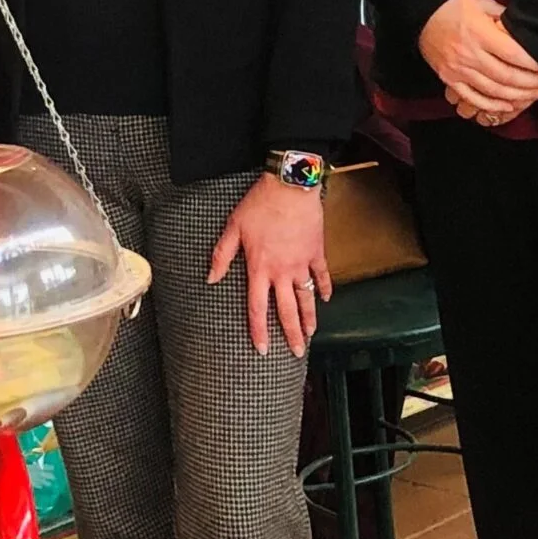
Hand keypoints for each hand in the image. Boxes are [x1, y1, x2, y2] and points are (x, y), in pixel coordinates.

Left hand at [208, 176, 330, 357]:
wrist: (290, 186)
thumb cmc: (260, 204)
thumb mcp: (234, 227)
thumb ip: (221, 255)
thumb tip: (211, 278)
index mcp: (260, 268)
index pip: (258, 308)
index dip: (259, 330)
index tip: (262, 349)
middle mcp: (282, 271)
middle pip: (288, 311)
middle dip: (291, 334)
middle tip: (296, 352)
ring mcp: (302, 263)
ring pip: (307, 298)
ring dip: (310, 318)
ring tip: (311, 334)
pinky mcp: (316, 252)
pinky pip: (322, 275)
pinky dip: (324, 288)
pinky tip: (326, 299)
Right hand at [419, 0, 537, 123]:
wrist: (420, 14)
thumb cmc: (451, 6)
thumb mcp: (480, 2)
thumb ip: (503, 16)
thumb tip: (522, 28)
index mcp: (479, 33)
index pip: (513, 54)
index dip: (534, 65)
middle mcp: (469, 54)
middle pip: (506, 76)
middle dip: (531, 83)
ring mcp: (458, 69)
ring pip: (492, 90)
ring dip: (516, 96)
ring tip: (534, 95)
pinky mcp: (450, 78)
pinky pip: (472, 98)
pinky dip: (491, 105)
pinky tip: (506, 106)